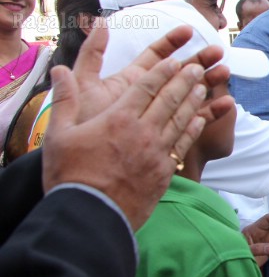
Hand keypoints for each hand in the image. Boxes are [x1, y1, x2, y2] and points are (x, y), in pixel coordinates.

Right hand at [43, 25, 230, 229]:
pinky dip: (193, 129)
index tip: (175, 61)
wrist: (90, 215)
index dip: (162, 72)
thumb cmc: (70, 175)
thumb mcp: (59, 134)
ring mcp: (157, 152)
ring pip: (180, 119)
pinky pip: (182, 144)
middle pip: (169, 99)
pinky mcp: (164, 172)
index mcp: (118, 118)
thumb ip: (64, 99)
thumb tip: (58, 69)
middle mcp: (142, 131)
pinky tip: (200, 120)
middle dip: (184, 80)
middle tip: (197, 66)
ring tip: (203, 86)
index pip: (145, 87)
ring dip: (193, 100)